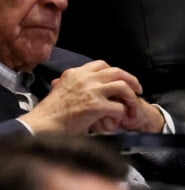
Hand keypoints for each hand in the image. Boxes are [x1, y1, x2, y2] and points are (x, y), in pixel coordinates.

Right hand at [18, 60, 157, 133]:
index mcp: (76, 73)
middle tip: (138, 89)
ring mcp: (91, 91)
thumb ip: (72, 84)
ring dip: (131, 97)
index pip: (102, 64)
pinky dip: (122, 114)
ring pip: (122, 86)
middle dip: (131, 80)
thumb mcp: (60, 89)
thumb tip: (79, 83)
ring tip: (133, 107)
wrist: (41, 125)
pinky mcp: (95, 105)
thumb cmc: (50, 113)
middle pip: (117, 72)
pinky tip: (119, 120)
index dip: (115, 72)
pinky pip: (118, 107)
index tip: (122, 80)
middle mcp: (85, 78)